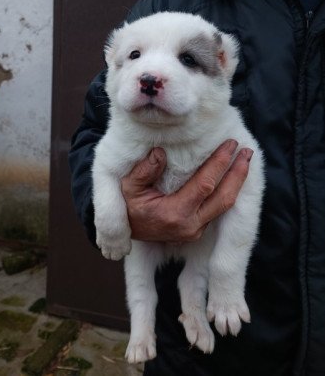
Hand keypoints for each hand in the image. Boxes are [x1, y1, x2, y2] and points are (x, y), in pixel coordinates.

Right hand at [121, 140, 252, 241]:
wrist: (126, 231)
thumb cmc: (128, 206)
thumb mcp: (128, 187)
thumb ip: (144, 171)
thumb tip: (161, 153)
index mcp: (174, 213)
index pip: (205, 185)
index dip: (220, 163)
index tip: (230, 144)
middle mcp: (190, 225)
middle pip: (224, 198)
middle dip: (238, 173)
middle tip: (247, 151)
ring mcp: (195, 230)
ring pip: (224, 206)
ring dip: (236, 182)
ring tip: (244, 161)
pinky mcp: (197, 230)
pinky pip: (218, 210)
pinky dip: (227, 191)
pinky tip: (231, 176)